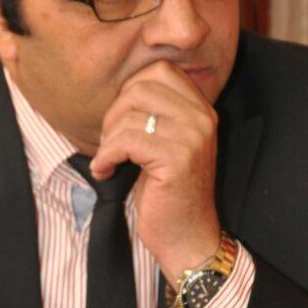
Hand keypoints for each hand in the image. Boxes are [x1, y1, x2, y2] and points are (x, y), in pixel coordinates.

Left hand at [89, 60, 220, 281]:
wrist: (187, 237)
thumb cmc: (168, 192)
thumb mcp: (167, 143)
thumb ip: (156, 112)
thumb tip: (121, 89)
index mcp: (201, 109)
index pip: (159, 70)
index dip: (129, 91)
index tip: (122, 121)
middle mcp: (202, 119)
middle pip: (140, 87)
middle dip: (114, 114)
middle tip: (109, 142)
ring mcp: (191, 138)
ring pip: (129, 114)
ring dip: (107, 139)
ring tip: (108, 159)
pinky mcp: (176, 159)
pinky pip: (126, 141)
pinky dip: (107, 156)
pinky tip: (106, 171)